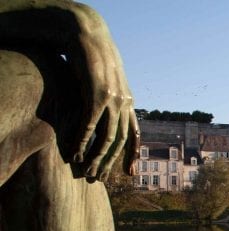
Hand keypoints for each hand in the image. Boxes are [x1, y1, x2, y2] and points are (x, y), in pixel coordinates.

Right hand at [65, 3, 138, 179]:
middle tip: (100, 179)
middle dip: (110, 163)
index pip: (134, 135)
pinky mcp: (96, 95)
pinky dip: (84, 140)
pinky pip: (90, 124)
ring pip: (108, 137)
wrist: (89, 36)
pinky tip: (77, 151)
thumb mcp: (108, 82)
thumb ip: (110, 99)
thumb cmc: (95, 60)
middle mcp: (124, 104)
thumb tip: (108, 113)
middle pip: (120, 141)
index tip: (128, 173)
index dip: (131, 155)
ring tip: (88, 171)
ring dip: (97, 157)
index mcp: (128, 103)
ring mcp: (112, 100)